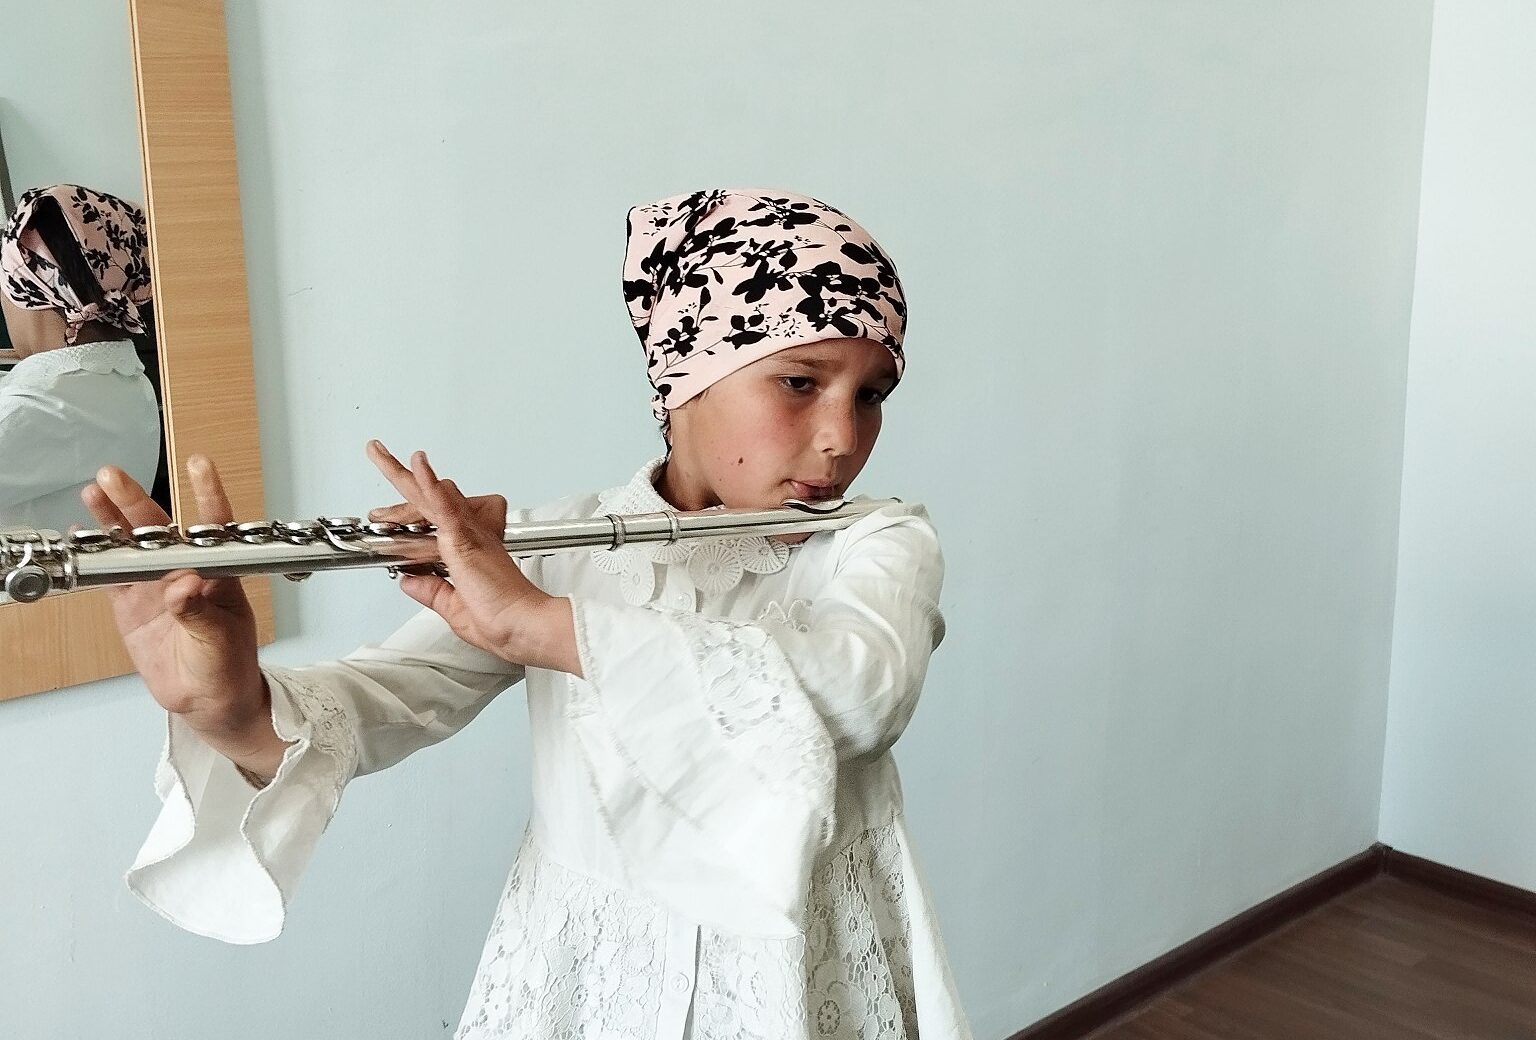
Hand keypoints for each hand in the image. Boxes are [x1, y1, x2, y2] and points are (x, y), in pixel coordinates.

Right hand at [82, 457, 288, 776]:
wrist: (208, 699)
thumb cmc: (228, 665)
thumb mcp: (219, 640)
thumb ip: (199, 612)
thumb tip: (183, 587)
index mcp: (219, 573)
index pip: (214, 526)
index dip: (207, 494)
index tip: (199, 466)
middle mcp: (186, 572)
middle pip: (159, 529)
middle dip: (136, 501)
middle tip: (113, 477)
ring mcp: (157, 586)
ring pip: (131, 546)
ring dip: (112, 520)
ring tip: (93, 492)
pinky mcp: (133, 605)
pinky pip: (112, 576)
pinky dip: (98, 557)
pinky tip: (83, 536)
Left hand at [365, 440, 578, 672]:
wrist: (523, 627)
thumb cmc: (503, 622)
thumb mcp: (454, 609)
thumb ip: (431, 591)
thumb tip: (408, 580)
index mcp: (468, 552)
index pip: (432, 522)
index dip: (407, 513)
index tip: (387, 510)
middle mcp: (470, 536)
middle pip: (427, 498)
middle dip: (399, 476)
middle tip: (378, 453)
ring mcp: (468, 534)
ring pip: (430, 495)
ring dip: (404, 474)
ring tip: (379, 452)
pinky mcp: (465, 539)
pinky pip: (444, 504)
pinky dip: (430, 483)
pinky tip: (417, 464)